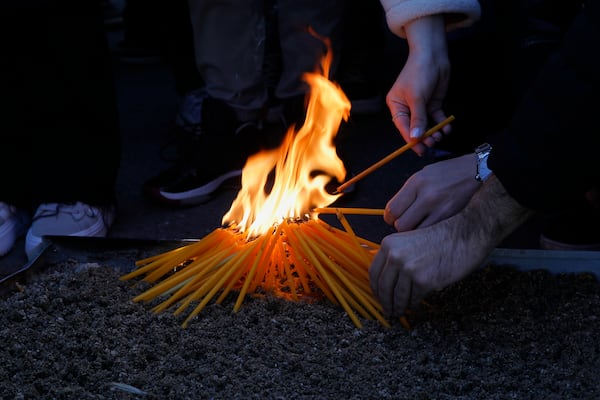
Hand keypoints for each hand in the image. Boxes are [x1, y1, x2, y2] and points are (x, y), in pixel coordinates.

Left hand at [370, 176, 532, 316]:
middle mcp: (395, 256)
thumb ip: (396, 255)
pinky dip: (413, 304)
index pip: (374, 272)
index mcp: (389, 244)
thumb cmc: (441, 238)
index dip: (375, 288)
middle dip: (385, 301)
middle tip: (387, 310)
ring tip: (399, 311)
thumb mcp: (409, 240)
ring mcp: (408, 269)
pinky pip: (414, 298)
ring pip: (397, 295)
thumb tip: (386, 277)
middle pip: (383, 286)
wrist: (464, 235)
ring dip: (398, 306)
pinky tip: (414, 305)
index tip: (378, 296)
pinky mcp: (423, 281)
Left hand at [385, 154, 479, 230]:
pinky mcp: (452, 219)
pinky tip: (433, 229)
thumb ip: (408, 193)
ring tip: (422, 226)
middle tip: (408, 224)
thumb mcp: (424, 174)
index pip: (392, 210)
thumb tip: (394, 213)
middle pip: (401, 225)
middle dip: (401, 228)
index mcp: (417, 182)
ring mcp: (441, 209)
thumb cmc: (450, 173)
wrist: (479, 171)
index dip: (390, 219)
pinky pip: (431, 235)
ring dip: (415, 234)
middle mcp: (427, 195)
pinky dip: (428, 235)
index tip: (394, 219)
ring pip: (415, 234)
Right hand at [387, 15, 450, 155]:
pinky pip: (436, 118)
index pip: (403, 126)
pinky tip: (447, 128)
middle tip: (432, 144)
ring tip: (440, 136)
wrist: (433, 55)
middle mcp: (407, 108)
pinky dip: (442, 124)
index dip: (411, 139)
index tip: (419, 150)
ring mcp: (421, 106)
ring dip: (434, 132)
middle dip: (423, 137)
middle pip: (415, 128)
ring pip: (426, 124)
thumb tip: (415, 138)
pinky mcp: (433, 103)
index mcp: (396, 105)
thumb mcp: (417, 97)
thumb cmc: (419, 73)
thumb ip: (418, 118)